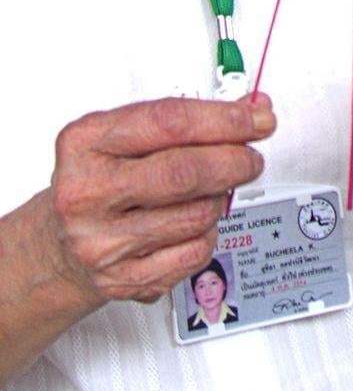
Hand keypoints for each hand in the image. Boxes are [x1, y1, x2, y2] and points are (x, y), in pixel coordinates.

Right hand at [43, 95, 274, 306]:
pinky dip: (208, 233)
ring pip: (196, 215)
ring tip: (212, 190)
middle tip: (251, 157)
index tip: (257, 119)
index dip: (224, 120)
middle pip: (184, 173)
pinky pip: (193, 253)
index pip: (169, 123)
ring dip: (220, 198)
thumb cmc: (97, 180)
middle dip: (234, 161)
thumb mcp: (124, 135)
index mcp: (86, 143)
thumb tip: (250, 111)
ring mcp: (102, 240)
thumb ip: (186, 120)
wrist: (58, 244)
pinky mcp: (121, 279)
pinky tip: (194, 222)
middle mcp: (88, 192)